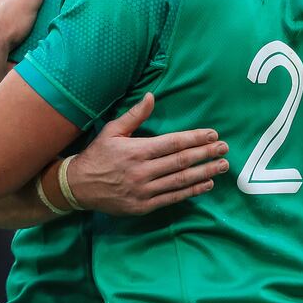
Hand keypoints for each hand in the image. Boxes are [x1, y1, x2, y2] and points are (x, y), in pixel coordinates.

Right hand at [67, 93, 229, 214]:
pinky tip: (206, 183)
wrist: (78, 187)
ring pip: (180, 181)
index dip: (195, 138)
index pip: (173, 143)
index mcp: (136, 150)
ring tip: (222, 166)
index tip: (213, 134)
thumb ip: (135, 115)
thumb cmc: (98, 155)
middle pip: (181, 161)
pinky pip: (172, 198)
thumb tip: (151, 96)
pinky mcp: (143, 206)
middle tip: (225, 149)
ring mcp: (143, 191)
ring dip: (204, 172)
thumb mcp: (112, 130)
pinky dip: (192, 191)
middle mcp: (141, 171)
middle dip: (206, 154)